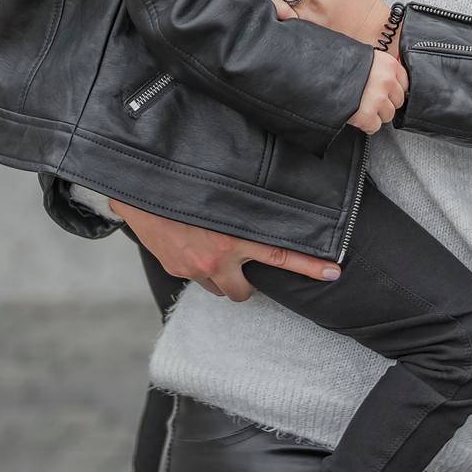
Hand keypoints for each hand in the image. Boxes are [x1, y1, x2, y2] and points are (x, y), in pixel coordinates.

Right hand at [110, 201, 342, 301]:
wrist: (137, 186)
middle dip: (245, 283)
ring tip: (213, 250)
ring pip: (218, 287)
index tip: (334, 273)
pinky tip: (191, 243)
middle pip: (243, 292)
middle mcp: (216, 258)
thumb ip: (246, 201)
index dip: (310, 267)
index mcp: (234, 236)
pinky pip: (193, 276)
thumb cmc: (182, 179)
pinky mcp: (174, 268)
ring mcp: (193, 267)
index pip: (281, 256)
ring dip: (220, 275)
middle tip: (244, 265)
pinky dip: (197, 266)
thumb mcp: (221, 187)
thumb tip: (268, 193)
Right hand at [347, 50, 407, 134]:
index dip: (393, 90)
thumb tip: (387, 82)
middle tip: (370, 100)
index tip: (386, 92)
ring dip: (376, 114)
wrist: (320, 73)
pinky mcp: (366, 114)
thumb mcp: (364, 57)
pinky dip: (366, 124)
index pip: (404, 83)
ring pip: (388, 115)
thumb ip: (378, 68)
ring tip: (361, 107)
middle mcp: (387, 81)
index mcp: (388, 64)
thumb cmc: (340, 64)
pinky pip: (374, 126)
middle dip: (385, 103)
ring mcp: (378, 98)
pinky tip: (357, 116)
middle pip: (398, 101)